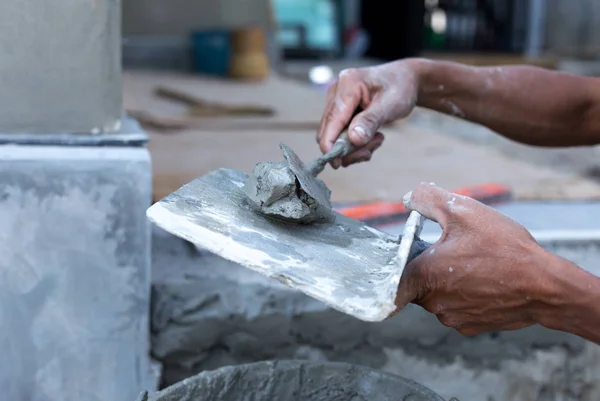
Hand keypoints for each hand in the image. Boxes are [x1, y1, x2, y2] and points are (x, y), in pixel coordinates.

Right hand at [317, 60, 419, 167]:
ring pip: (334, 135)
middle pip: (328, 130)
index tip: (336, 163)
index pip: (332, 119)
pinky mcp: (339, 111)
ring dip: (354, 146)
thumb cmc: (400, 88)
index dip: (330, 144)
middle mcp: (336, 92)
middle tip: (371, 149)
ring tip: (377, 139)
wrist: (405, 80)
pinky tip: (372, 136)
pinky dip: (355, 142)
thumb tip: (354, 139)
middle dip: (348, 147)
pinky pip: (340, 134)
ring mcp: (336, 101)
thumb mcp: (391, 105)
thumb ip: (371, 121)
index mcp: (348, 85)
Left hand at [396, 183, 558, 335]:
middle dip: (430, 264)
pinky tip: (484, 280)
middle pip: (416, 281)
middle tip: (453, 248)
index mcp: (423, 276)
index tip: (410, 249)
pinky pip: (457, 307)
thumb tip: (407, 199)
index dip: (399, 258)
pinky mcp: (470, 327)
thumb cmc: (503, 247)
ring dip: (448, 279)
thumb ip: (427, 199)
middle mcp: (432, 303)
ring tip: (474, 263)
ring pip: (437, 294)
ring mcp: (452, 318)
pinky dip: (465, 294)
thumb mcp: (463, 210)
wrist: (544, 285)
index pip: (392, 273)